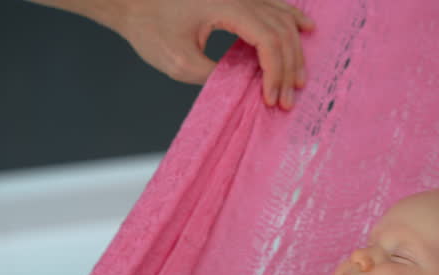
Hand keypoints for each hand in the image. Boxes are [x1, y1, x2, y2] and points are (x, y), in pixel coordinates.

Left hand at [111, 0, 314, 109]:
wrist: (133, 0)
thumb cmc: (150, 26)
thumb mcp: (180, 62)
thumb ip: (215, 75)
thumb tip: (244, 85)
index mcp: (228, 6)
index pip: (269, 41)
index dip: (276, 73)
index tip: (272, 99)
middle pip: (282, 32)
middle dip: (288, 69)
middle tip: (288, 99)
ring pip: (283, 19)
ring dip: (294, 51)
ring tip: (298, 79)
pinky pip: (275, 6)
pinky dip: (292, 20)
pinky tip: (305, 29)